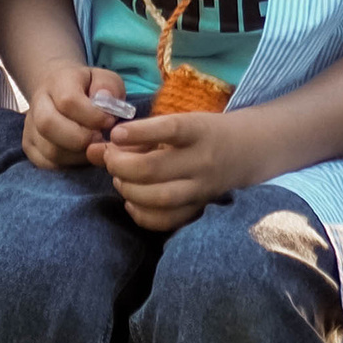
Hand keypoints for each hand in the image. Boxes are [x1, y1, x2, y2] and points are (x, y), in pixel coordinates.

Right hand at [25, 60, 130, 171]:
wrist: (58, 91)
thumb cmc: (87, 88)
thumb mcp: (104, 79)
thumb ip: (108, 86)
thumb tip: (105, 100)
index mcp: (57, 82)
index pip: (68, 101)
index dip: (92, 116)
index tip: (109, 121)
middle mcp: (38, 103)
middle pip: (48, 125)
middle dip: (81, 139)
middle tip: (99, 138)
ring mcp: (30, 126)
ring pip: (49, 149)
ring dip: (78, 155)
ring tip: (93, 147)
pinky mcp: (29, 145)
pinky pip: (47, 163)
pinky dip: (68, 164)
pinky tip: (81, 154)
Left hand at [103, 105, 239, 233]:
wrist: (247, 150)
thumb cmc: (203, 132)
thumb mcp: (179, 122)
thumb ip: (138, 135)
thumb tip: (94, 149)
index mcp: (199, 130)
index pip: (170, 129)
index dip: (140, 132)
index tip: (115, 134)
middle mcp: (203, 160)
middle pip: (156, 168)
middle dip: (122, 166)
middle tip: (110, 160)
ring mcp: (202, 188)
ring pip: (160, 197)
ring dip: (129, 189)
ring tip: (120, 179)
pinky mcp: (199, 208)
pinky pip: (168, 220)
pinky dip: (142, 214)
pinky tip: (132, 201)